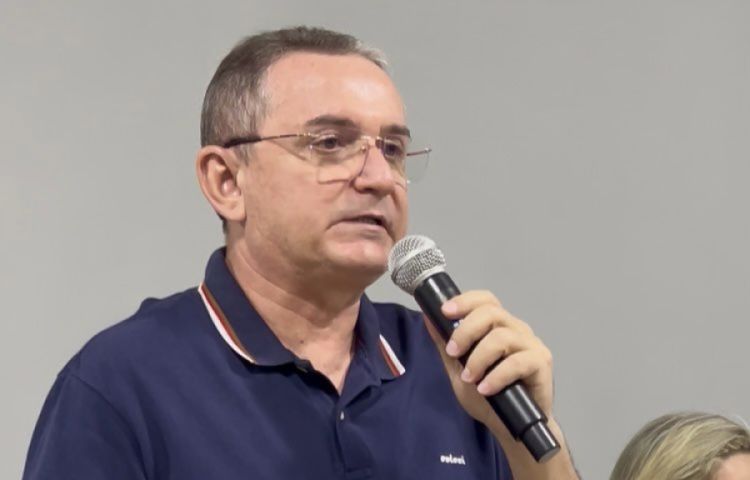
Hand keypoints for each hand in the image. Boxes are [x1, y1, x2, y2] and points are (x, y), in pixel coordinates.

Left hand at [424, 290, 553, 425]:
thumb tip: (428, 317)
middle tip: (452, 352)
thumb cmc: (488, 396)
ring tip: (469, 378)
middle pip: (492, 312)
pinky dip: (497, 375)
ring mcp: (531, 345)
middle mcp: (516, 329)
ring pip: (502, 337)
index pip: (485, 300)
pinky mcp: (541, 364)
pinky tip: (485, 389)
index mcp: (498, 326)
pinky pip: (518, 362)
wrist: (510, 427)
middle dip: (466, 330)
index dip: (465, 301)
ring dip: (479, 358)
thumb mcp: (458, 370)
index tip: (445, 312)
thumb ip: (445, 345)